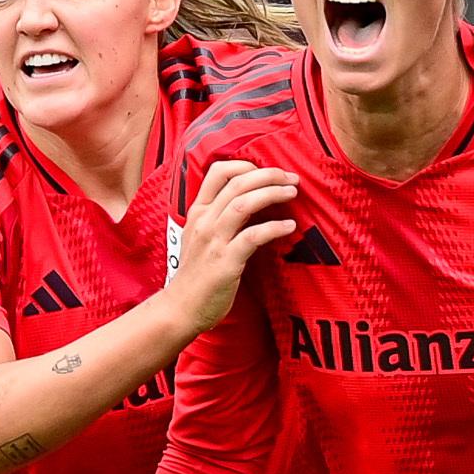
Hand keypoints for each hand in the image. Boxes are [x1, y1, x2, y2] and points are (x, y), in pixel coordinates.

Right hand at [165, 158, 296, 333]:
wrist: (181, 308)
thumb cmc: (195, 276)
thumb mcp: (200, 238)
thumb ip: (218, 218)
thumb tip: (249, 202)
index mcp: (198, 212)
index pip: (219, 172)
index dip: (246, 164)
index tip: (268, 171)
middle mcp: (204, 221)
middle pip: (237, 182)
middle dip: (268, 175)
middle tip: (290, 178)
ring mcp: (214, 241)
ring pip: (244, 203)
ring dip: (272, 193)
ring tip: (292, 192)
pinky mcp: (226, 261)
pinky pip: (253, 236)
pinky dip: (274, 227)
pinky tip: (289, 226)